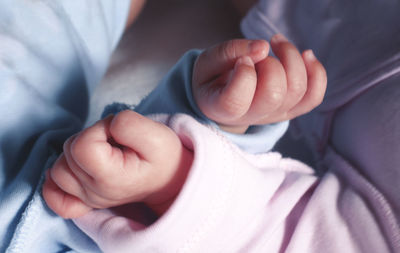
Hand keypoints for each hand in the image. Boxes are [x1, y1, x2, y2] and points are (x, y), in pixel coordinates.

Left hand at [42, 111, 191, 217]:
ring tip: (105, 151)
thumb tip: (106, 126)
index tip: (119, 133)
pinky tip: (76, 169)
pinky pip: (54, 195)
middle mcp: (95, 193)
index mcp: (112, 179)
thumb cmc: (163, 156)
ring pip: (59, 167)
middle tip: (116, 141)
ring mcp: (88, 199)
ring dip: (78, 152)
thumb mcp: (157, 134)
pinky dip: (58, 180)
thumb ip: (128, 124)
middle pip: (69, 153)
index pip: (82, 146)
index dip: (99, 129)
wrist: (170, 178)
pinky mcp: (84, 200)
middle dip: (91, 136)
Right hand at [192, 34, 326, 132]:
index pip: (236, 101)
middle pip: (273, 95)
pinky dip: (316, 73)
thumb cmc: (212, 79)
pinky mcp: (290, 110)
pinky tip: (305, 56)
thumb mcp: (208, 61)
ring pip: (297, 91)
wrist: (222, 97)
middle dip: (270, 64)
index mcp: (221, 109)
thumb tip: (263, 47)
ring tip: (276, 43)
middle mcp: (250, 117)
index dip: (243, 75)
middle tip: (258, 55)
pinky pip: (313, 97)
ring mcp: (273, 116)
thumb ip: (230, 51)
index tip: (242, 61)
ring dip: (292, 58)